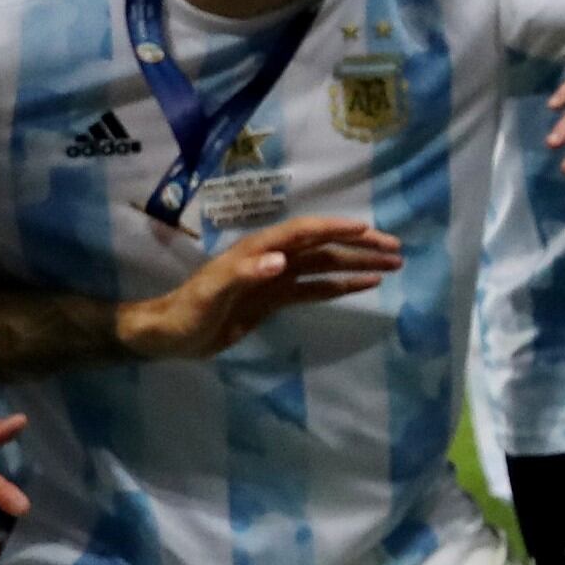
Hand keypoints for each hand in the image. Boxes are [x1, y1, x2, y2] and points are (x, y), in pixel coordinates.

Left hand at [117, 216, 402, 360]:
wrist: (169, 335)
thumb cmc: (187, 312)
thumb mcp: (211, 293)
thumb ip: (245, 274)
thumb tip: (282, 261)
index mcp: (258, 251)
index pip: (303, 233)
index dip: (334, 229)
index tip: (366, 229)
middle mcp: (271, 259)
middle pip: (323, 246)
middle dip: (359, 245)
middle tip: (395, 249)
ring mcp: (275, 278)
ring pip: (325, 266)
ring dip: (357, 263)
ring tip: (392, 264)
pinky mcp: (275, 298)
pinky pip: (316, 288)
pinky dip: (342, 286)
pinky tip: (366, 285)